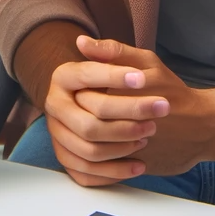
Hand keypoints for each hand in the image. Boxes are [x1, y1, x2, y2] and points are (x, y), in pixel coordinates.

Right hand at [43, 40, 169, 187]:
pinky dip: (115, 172)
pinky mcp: (70, 159)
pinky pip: (86, 173)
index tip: (142, 80)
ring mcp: (60, 134)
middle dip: (127, 119)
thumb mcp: (136, 62)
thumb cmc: (141, 86)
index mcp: (65, 78)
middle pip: (89, 121)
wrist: (155, 117)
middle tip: (157, 114)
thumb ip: (113, 51)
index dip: (114, 78)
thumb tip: (83, 42)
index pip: (86, 77)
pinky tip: (139, 163)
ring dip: (123, 146)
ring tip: (147, 136)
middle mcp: (57, 105)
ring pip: (89, 150)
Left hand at [76, 37, 214, 175]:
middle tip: (90, 113)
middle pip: (87, 122)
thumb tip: (80, 42)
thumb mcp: (147, 63)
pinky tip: (108, 147)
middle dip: (84, 117)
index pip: (82, 95)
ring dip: (91, 139)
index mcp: (126, 91)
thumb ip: (113, 51)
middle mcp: (128, 120)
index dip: (78, 95)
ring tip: (98, 128)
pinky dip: (102, 159)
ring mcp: (134, 147)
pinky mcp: (139, 166)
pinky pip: (108, 167)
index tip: (85, 93)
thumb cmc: (172, 91)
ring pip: (94, 147)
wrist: (205, 127)